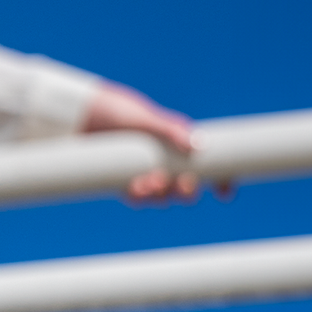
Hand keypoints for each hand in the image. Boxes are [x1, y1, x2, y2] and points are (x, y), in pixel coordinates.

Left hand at [80, 83, 215, 203]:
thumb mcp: (148, 120)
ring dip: (161, 194)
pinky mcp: (125, 181)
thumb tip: (198, 146)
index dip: (221, 181)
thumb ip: (172, 131)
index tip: (225, 193)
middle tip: (184, 185)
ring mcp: (145, 172)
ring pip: (162, 195)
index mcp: (178, 144)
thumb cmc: (121, 114)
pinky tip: (135, 189)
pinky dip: (139, 196)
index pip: (208, 165)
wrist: (86, 116)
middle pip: (186, 187)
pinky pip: (138, 197)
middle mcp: (165, 162)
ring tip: (152, 182)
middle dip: (188, 191)